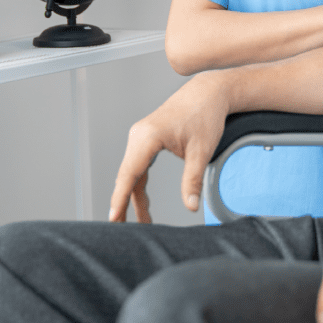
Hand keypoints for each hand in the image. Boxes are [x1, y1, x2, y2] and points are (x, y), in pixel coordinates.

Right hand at [109, 73, 229, 222]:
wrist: (210, 92)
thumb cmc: (206, 115)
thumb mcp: (202, 151)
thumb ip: (193, 180)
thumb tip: (192, 207)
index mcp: (148, 136)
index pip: (129, 173)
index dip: (120, 198)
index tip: (113, 218)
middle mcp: (139, 135)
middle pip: (126, 175)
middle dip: (124, 203)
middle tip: (122, 230)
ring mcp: (141, 136)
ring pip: (132, 173)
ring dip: (134, 197)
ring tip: (141, 223)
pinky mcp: (147, 138)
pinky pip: (138, 166)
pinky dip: (139, 184)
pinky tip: (143, 204)